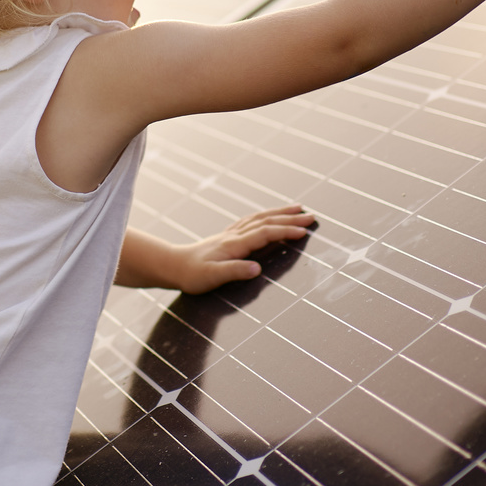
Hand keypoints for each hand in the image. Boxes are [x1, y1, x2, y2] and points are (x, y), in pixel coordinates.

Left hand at [170, 205, 315, 294]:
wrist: (174, 265)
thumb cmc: (193, 274)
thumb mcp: (212, 277)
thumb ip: (234, 272)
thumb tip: (257, 269)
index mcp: (234, 244)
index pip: (265, 233)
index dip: (285, 231)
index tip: (304, 231)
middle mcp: (234, 235)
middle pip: (267, 222)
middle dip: (290, 219)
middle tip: (311, 217)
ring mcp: (231, 234)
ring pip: (260, 218)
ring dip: (280, 213)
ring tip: (297, 209)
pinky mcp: (228, 236)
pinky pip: (251, 221)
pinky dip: (266, 216)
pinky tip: (270, 216)